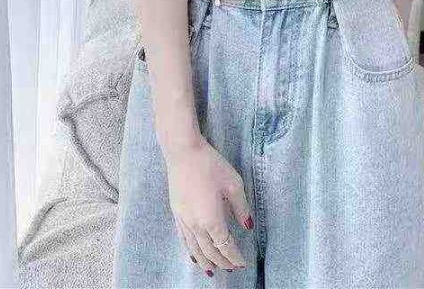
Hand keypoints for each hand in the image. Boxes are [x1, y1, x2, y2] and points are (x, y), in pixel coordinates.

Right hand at [165, 137, 253, 275]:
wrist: (183, 152)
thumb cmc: (210, 165)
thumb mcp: (233, 184)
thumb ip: (241, 208)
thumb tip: (247, 226)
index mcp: (212, 220)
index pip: (225, 245)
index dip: (234, 256)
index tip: (242, 263)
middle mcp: (196, 225)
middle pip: (210, 251)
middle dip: (222, 262)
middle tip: (232, 269)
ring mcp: (184, 220)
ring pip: (195, 249)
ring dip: (205, 261)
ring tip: (213, 271)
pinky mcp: (176, 212)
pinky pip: (184, 239)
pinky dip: (191, 251)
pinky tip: (193, 255)